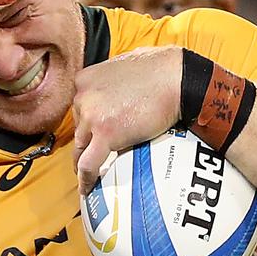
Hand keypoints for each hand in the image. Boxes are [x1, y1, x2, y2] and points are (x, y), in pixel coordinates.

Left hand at [72, 47, 182, 193]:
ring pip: (81, 147)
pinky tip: (87, 189)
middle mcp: (83, 97)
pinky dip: (86, 179)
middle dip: (86, 141)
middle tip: (94, 154)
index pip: (80, 108)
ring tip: (89, 175)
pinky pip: (88, 164)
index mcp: (85, 80)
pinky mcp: (105, 134)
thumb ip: (112, 81)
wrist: (177, 79)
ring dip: (84, 160)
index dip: (86, 123)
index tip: (90, 134)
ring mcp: (91, 116)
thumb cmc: (161, 68)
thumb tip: (119, 91)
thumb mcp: (124, 66)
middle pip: (79, 127)